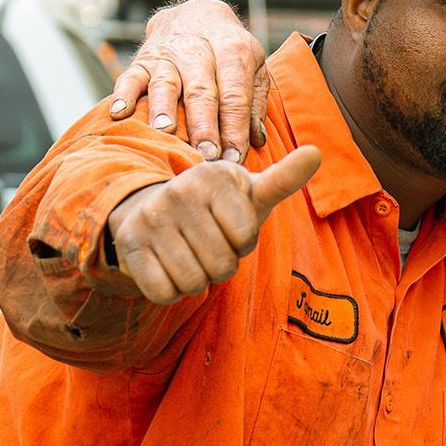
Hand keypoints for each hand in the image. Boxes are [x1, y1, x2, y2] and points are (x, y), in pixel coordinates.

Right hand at [106, 146, 319, 303]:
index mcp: (213, 177)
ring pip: (193, 282)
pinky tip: (168, 266)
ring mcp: (150, 219)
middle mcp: (178, 193)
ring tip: (191, 254)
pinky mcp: (129, 245)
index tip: (231, 226)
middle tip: (209, 244)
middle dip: (222, 264)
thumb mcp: (250, 192)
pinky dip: (172, 291)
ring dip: (198, 280)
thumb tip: (316, 152)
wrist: (153, 206)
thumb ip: (284, 178)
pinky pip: (163, 293)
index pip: (246, 236)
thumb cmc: (216, 206)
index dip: (243, 242)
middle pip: (222, 265)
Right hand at [111, 0, 268, 163]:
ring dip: (163, 110)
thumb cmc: (229, 51)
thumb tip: (256, 139)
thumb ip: (256, 102)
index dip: (235, 129)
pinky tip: (119, 113)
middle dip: (203, 127)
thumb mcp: (253, 66)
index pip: (235, 95)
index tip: (234, 160)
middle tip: (206, 156)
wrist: (195, 14)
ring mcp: (168, 55)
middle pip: (201, 92)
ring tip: (165, 133)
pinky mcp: (142, 60)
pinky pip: (130, 77)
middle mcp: (199, 51)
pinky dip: (123, 95)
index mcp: (233, 52)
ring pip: (165, 84)